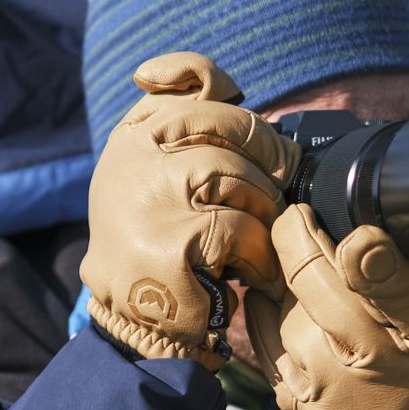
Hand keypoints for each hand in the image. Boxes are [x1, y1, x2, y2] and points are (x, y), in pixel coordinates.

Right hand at [80, 52, 300, 368]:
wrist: (131, 330)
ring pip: (239, 176)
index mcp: (132, 139)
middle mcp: (132, 157)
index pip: (183, 82)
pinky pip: (242, 230)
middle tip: (277, 193)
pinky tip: (251, 275)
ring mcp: (147, 197)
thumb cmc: (158, 253)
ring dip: (263, 213)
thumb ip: (188, 139)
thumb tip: (233, 92)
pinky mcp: (169, 243)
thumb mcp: (161, 185)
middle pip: (228, 124)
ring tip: (257, 245)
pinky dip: (259, 257)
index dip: (213, 79)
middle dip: (268, 155)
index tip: (235, 91)